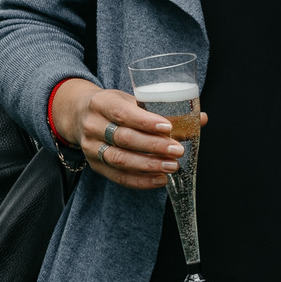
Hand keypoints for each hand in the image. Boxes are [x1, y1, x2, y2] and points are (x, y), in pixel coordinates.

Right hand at [48, 78, 197, 191]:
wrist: (80, 116)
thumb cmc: (115, 107)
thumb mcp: (132, 101)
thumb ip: (164, 111)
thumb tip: (201, 119)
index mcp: (102, 103)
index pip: (123, 113)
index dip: (146, 122)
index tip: (168, 128)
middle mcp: (92, 126)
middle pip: (123, 138)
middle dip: (153, 146)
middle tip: (178, 150)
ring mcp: (90, 147)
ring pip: (120, 159)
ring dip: (149, 165)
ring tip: (172, 166)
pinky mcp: (95, 165)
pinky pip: (118, 176)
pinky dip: (140, 180)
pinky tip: (160, 180)